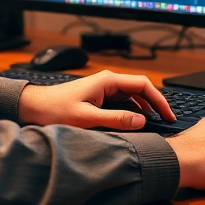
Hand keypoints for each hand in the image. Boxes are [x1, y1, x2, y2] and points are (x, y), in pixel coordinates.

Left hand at [17, 70, 176, 130]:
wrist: (35, 107)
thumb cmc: (56, 110)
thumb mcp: (87, 118)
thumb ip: (115, 119)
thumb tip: (141, 121)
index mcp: (107, 81)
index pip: (143, 84)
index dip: (159, 100)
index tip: (168, 114)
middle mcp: (108, 81)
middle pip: (140, 88)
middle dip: (156, 103)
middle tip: (169, 120)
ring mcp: (103, 88)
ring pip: (133, 95)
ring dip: (146, 107)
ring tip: (158, 123)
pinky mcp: (99, 96)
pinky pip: (123, 100)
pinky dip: (134, 110)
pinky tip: (138, 122)